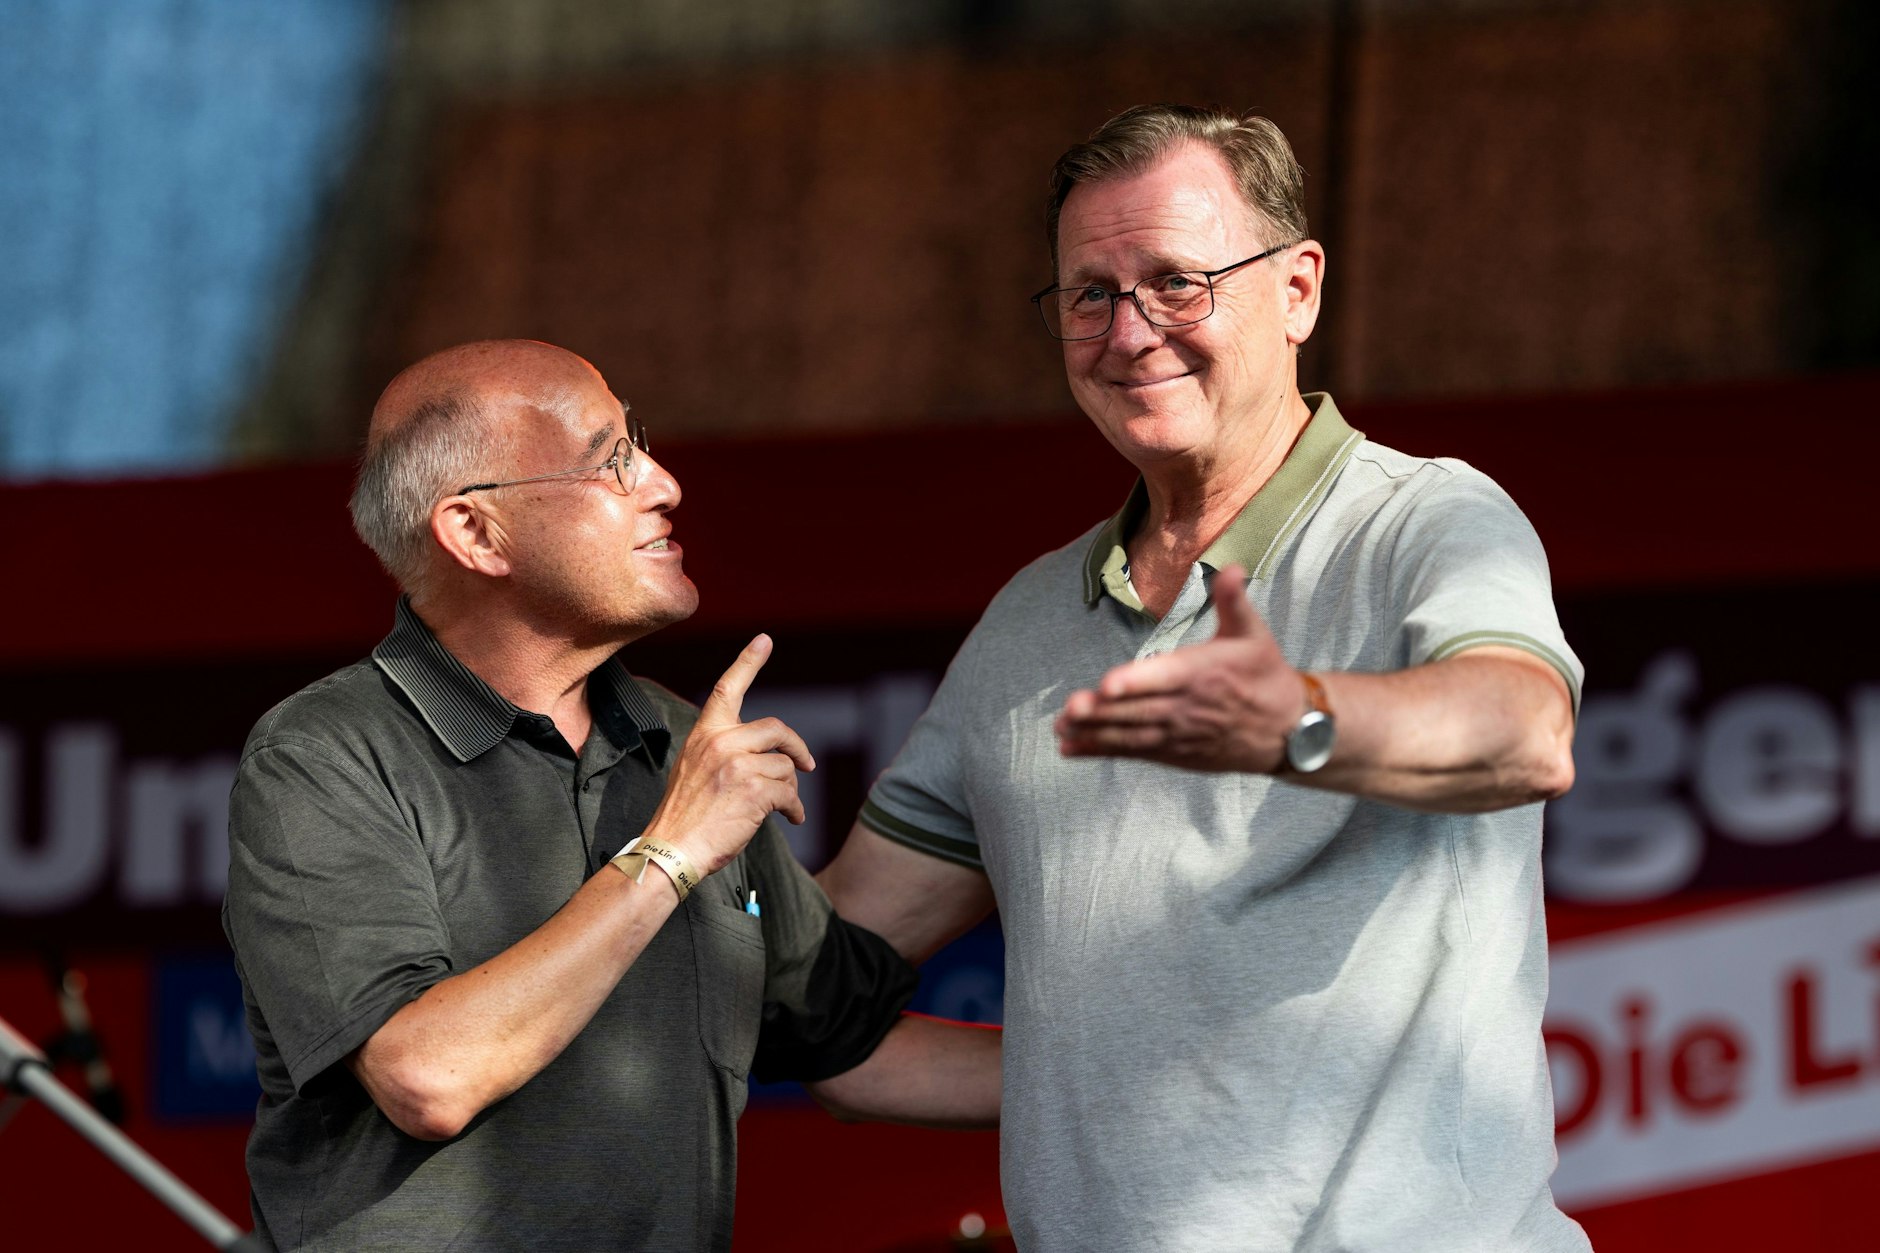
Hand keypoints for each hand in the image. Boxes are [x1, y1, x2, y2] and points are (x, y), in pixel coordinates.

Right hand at [643, 634, 815, 873]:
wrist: (671, 849)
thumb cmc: (684, 816)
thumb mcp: (695, 770)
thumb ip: (724, 752)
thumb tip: (767, 759)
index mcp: (705, 734)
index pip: (729, 689)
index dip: (748, 662)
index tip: (764, 640)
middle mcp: (721, 742)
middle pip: (777, 729)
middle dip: (797, 747)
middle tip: (806, 764)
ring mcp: (738, 764)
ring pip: (785, 767)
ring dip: (790, 790)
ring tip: (784, 808)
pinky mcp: (754, 790)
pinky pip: (790, 792)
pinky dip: (794, 808)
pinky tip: (790, 819)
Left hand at [1054, 564, 1308, 772]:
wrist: (1289, 731)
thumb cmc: (1265, 675)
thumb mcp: (1255, 635)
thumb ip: (1234, 602)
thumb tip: (1232, 567)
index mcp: (1203, 673)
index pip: (1165, 677)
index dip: (1136, 681)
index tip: (1108, 684)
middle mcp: (1188, 706)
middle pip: (1140, 710)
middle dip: (1104, 711)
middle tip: (1071, 708)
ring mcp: (1179, 734)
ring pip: (1132, 734)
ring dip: (1095, 733)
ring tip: (1061, 728)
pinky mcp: (1174, 753)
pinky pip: (1134, 752)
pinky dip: (1101, 751)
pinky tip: (1070, 748)